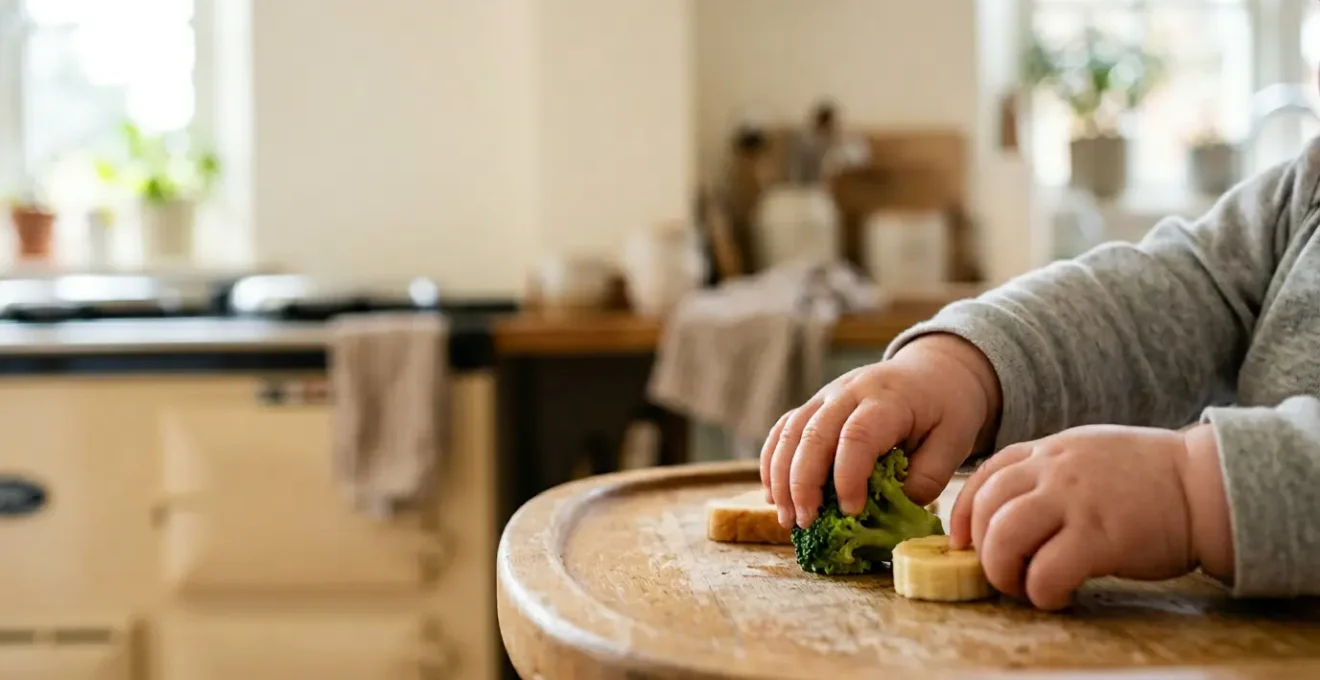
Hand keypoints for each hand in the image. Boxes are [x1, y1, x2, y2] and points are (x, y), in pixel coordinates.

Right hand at [760, 333, 1000, 528]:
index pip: (858, 436)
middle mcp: (849, 392)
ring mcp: (826, 396)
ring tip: (787, 519)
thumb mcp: (954, 441)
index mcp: (888, 399)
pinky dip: (773, 463)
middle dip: (804, 483)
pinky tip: (774, 495)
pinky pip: (783, 430)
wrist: (934, 370)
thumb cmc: (946, 408)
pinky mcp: (814, 406)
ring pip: (790, 433)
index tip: (851, 511)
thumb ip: (926, 477)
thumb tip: (888, 511)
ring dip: (782, 478)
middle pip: (813, 434)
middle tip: (806, 523)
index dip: (848, 476)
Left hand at [950, 424, 1219, 609]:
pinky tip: (1057, 596)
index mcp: (1048, 450)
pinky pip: (1046, 571)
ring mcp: (1075, 501)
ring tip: (1022, 588)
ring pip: (1004, 538)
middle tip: (1000, 572)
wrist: (1205, 485)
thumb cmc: (1148, 477)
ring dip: (1002, 572)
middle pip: (985, 509)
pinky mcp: (1099, 537)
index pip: (984, 476)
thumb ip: (1048, 472)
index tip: (961, 542)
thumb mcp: (1086, 452)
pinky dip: (1041, 592)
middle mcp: (1054, 469)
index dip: (963, 514)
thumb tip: (1007, 510)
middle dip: (980, 548)